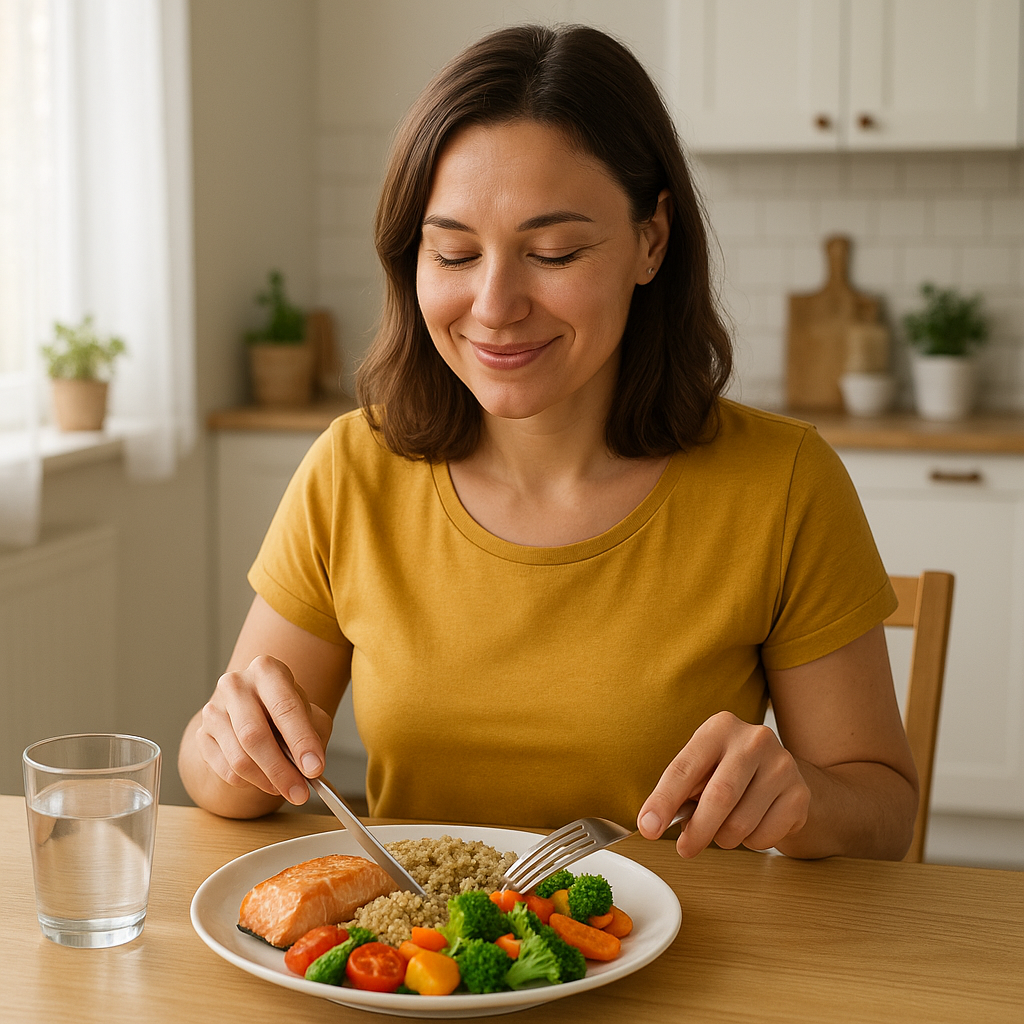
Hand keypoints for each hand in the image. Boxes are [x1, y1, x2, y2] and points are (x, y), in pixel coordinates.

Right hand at [196, 654, 333, 804]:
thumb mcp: (310, 714)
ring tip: (287, 788)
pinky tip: (264, 779)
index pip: (284, 707)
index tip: (315, 768)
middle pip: (254, 735)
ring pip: (239, 758)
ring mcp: (214, 709)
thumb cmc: (285, 711)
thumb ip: (312, 735)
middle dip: (281, 770)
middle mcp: (236, 685)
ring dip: (267, 781)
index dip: (301, 740)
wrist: (252, 710)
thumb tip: (309, 766)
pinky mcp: (202, 734)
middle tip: (300, 792)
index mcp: (266, 670)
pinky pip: (226, 770)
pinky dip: (249, 782)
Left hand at [636, 711, 810, 857]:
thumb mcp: (702, 769)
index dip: (663, 801)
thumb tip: (651, 823)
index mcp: (720, 727)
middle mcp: (753, 740)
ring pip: (742, 822)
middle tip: (684, 850)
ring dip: (724, 838)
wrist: (782, 774)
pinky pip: (765, 836)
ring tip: (722, 830)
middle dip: (697, 830)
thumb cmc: (730, 772)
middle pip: (719, 796)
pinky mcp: (800, 793)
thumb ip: (679, 791)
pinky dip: (750, 843)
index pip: (684, 767)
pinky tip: (750, 827)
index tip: (648, 828)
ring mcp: (781, 765)